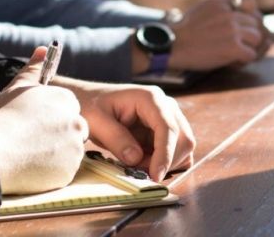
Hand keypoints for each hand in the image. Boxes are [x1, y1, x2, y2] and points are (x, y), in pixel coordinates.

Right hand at [0, 47, 88, 194]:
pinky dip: (50, 172)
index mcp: (66, 100)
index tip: (33, 125)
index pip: (68, 109)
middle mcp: (76, 122)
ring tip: (27, 154)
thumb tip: (43, 49)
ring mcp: (75, 149)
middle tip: (30, 141)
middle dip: (57, 136)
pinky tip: (30, 168)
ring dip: (54, 154)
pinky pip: (63, 172)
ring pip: (69, 152)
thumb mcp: (16, 87)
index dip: (50, 118)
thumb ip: (34, 68)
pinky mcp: (69, 172)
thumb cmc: (0, 117)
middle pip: (73, 130)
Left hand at [54, 79, 195, 181]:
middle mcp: (166, 106)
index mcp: (150, 98)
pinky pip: (176, 151)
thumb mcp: (96, 121)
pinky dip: (165, 162)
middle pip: (184, 139)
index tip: (155, 175)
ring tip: (137, 164)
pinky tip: (144, 162)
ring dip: (166, 163)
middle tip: (139, 171)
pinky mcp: (166, 130)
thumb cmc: (91, 106)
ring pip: (184, 147)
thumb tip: (136, 159)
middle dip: (166, 161)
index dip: (165, 154)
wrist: (89, 100)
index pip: (168, 128)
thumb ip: (116, 139)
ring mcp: (168, 117)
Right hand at [169, 0, 270, 69]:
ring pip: (257, 38)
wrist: (171, 46)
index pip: (250, 0)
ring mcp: (233, 30)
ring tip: (235, 54)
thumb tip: (241, 18)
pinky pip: (251, 55)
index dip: (251, 13)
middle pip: (256, 22)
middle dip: (250, 34)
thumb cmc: (184, 31)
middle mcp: (230, 13)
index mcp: (221, 1)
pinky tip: (231, 62)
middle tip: (240, 44)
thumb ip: (221, 8)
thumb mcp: (202, 8)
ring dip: (249, 48)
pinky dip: (243, 61)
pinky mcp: (233, 47)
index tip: (243, 23)